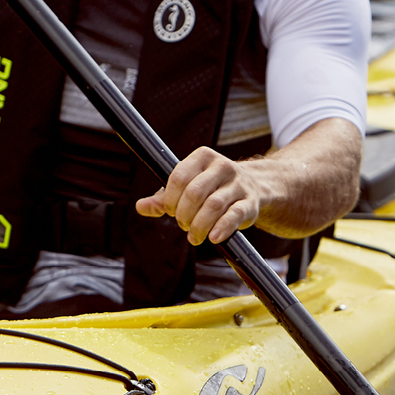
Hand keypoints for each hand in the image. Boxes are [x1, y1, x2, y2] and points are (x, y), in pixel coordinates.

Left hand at [135, 147, 265, 245]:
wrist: (254, 186)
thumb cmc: (213, 188)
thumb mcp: (187, 187)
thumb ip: (163, 198)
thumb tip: (140, 207)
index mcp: (202, 157)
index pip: (179, 177)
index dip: (170, 200)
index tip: (171, 211)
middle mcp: (222, 166)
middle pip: (194, 193)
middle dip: (183, 215)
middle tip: (184, 225)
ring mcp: (238, 184)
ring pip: (213, 206)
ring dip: (199, 226)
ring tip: (195, 237)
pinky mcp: (250, 202)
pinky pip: (235, 215)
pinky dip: (222, 228)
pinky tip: (213, 238)